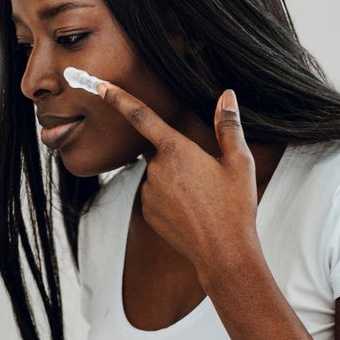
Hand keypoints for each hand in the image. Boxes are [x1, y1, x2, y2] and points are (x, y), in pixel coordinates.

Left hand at [95, 81, 257, 283]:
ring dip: (178, 181)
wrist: (223, 254)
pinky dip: (173, 199)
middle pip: (164, 152)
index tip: (99, 86)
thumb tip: (227, 96)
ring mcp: (148, 193)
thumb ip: (228, 126)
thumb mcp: (239, 162)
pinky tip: (193, 213)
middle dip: (183, 159)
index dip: (118, 98)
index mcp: (176, 150)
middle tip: (210, 182)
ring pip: (161, 175)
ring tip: (205, 202)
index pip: (141, 116)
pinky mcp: (147, 213)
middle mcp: (155, 169)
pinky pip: (157, 196)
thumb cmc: (235, 207)